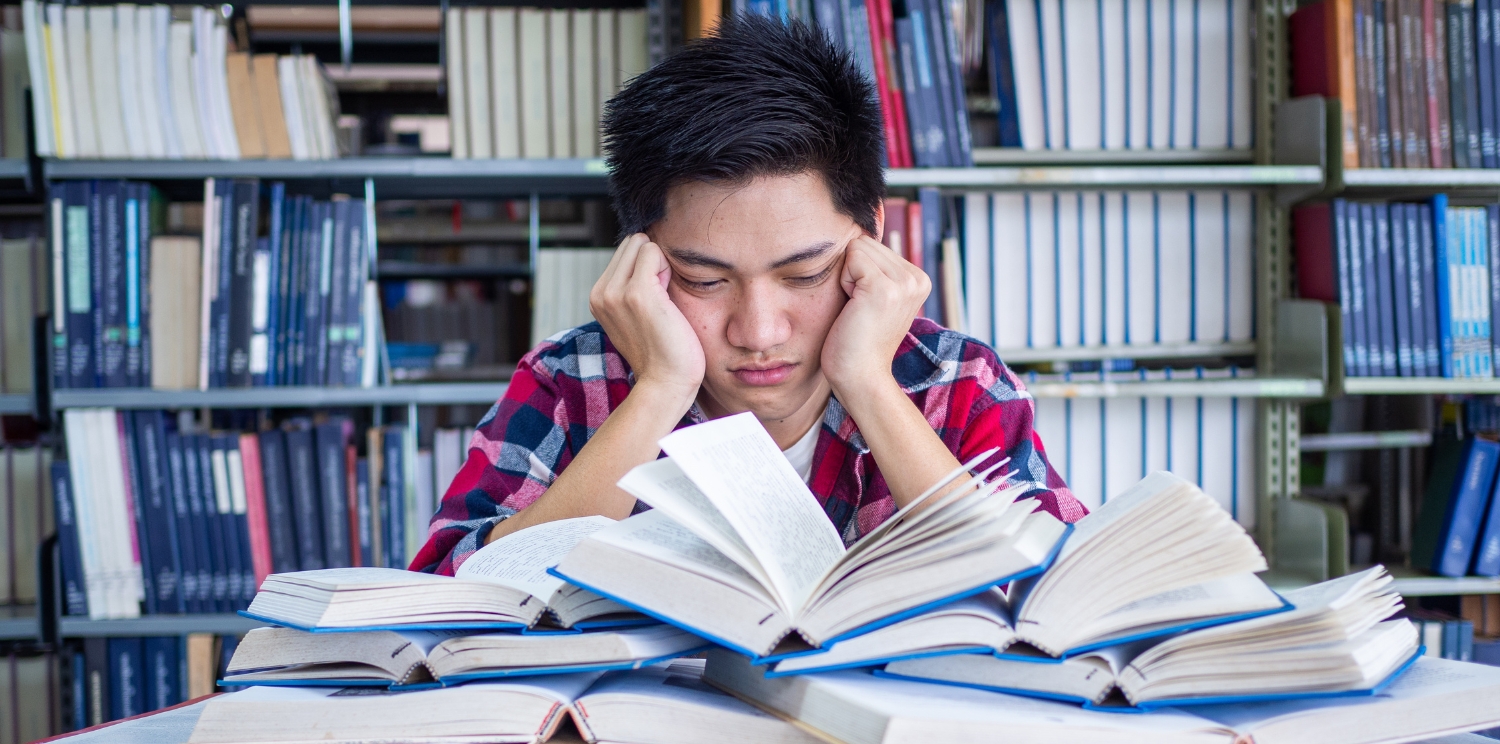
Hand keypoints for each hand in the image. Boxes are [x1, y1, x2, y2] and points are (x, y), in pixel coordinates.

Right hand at [589, 234, 705, 407]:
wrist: (665, 383)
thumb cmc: (661, 351)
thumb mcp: (635, 316)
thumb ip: (631, 287)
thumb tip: (647, 252)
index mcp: (598, 297)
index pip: (625, 251)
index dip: (646, 267)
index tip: (653, 299)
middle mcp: (601, 293)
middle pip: (632, 242)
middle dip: (651, 261)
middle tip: (661, 298)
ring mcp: (616, 292)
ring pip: (642, 243)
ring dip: (659, 265)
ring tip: (663, 300)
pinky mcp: (637, 292)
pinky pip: (654, 251)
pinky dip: (667, 268)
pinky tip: (668, 298)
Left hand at [821, 235, 930, 396]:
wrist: (860, 377)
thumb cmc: (857, 340)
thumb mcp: (874, 297)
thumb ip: (875, 267)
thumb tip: (857, 232)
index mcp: (919, 279)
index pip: (873, 245)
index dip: (858, 272)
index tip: (865, 305)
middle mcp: (918, 278)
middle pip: (865, 243)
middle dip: (852, 272)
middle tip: (860, 309)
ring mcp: (904, 283)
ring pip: (857, 248)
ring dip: (848, 278)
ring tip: (858, 309)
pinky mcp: (885, 288)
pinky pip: (851, 258)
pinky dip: (843, 282)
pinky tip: (854, 309)